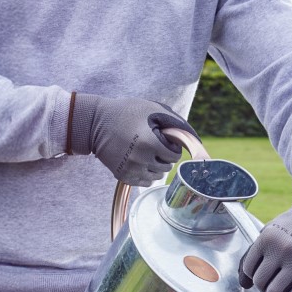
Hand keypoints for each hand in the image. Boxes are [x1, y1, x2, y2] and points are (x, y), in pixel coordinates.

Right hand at [67, 93, 197, 185]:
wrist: (95, 123)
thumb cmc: (127, 113)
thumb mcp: (152, 110)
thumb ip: (176, 124)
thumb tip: (196, 141)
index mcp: (149, 143)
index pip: (175, 155)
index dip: (170, 146)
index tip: (161, 139)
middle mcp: (140, 159)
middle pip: (167, 167)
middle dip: (163, 156)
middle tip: (151, 144)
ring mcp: (131, 170)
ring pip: (158, 175)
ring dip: (156, 165)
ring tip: (144, 151)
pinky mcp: (124, 177)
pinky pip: (146, 181)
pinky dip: (146, 172)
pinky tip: (138, 160)